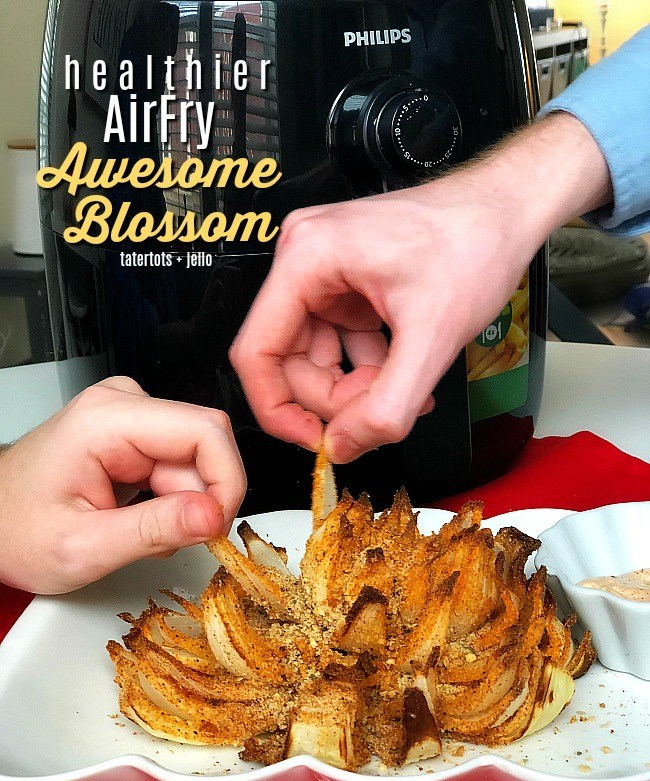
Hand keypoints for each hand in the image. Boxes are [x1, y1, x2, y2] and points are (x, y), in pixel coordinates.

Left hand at [0, 378, 245, 593]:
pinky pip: (181, 463)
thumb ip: (153, 532)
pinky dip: (170, 500)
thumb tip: (213, 516)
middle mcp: (123, 404)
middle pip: (203, 447)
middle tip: (165, 540)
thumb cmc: (17, 530)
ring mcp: (131, 415)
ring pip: (195, 460)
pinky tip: (136, 516)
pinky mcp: (136, 431)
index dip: (225, 481)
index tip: (217, 527)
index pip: (205, 431)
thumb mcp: (82, 548)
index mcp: (106, 420)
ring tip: (135, 531)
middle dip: (197, 501)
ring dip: (180, 506)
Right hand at [231, 113, 611, 463]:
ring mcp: (326, 272)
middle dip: (335, 397)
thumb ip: (386, 406)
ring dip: (357, 387)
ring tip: (408, 390)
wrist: (509, 211)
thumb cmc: (475, 243)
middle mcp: (305, 260)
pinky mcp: (348, 284)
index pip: (257, 353)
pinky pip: (341, 343)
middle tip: (381, 410)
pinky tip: (408, 375)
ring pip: (317, 357)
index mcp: (307, 258)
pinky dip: (369, 369)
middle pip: (289, 360)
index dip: (279, 408)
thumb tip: (344, 447)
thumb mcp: (432, 337)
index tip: (314, 439)